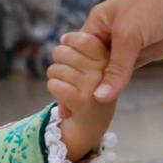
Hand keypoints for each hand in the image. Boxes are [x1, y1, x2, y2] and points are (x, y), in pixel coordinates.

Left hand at [45, 30, 118, 160]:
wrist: (94, 123)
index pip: (82, 39)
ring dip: (54, 76)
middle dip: (58, 59)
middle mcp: (104, 71)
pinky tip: (62, 93)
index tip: (68, 46)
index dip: (69, 41)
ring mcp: (94, 87)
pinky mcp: (82, 102)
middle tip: (64, 69)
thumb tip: (64, 39)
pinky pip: (55, 85)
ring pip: (55, 69)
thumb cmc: (91, 88)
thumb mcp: (94, 66)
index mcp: (109, 58)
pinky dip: (53, 88)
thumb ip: (84, 51)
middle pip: (63, 52)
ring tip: (64, 83)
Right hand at [77, 0, 162, 102]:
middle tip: (73, 110)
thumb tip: (99, 97)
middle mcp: (109, 36)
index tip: (63, 98)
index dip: (69, 75)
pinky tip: (110, 100)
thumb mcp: (129, 36)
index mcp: (97, 24)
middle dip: (82, 85)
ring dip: (101, 87)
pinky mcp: (145, 53)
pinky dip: (119, 85)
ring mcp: (128, 46)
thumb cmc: (154, 2)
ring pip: (109, 72)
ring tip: (86, 110)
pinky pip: (127, 73)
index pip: (76, 54)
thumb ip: (115, 69)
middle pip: (90, 66)